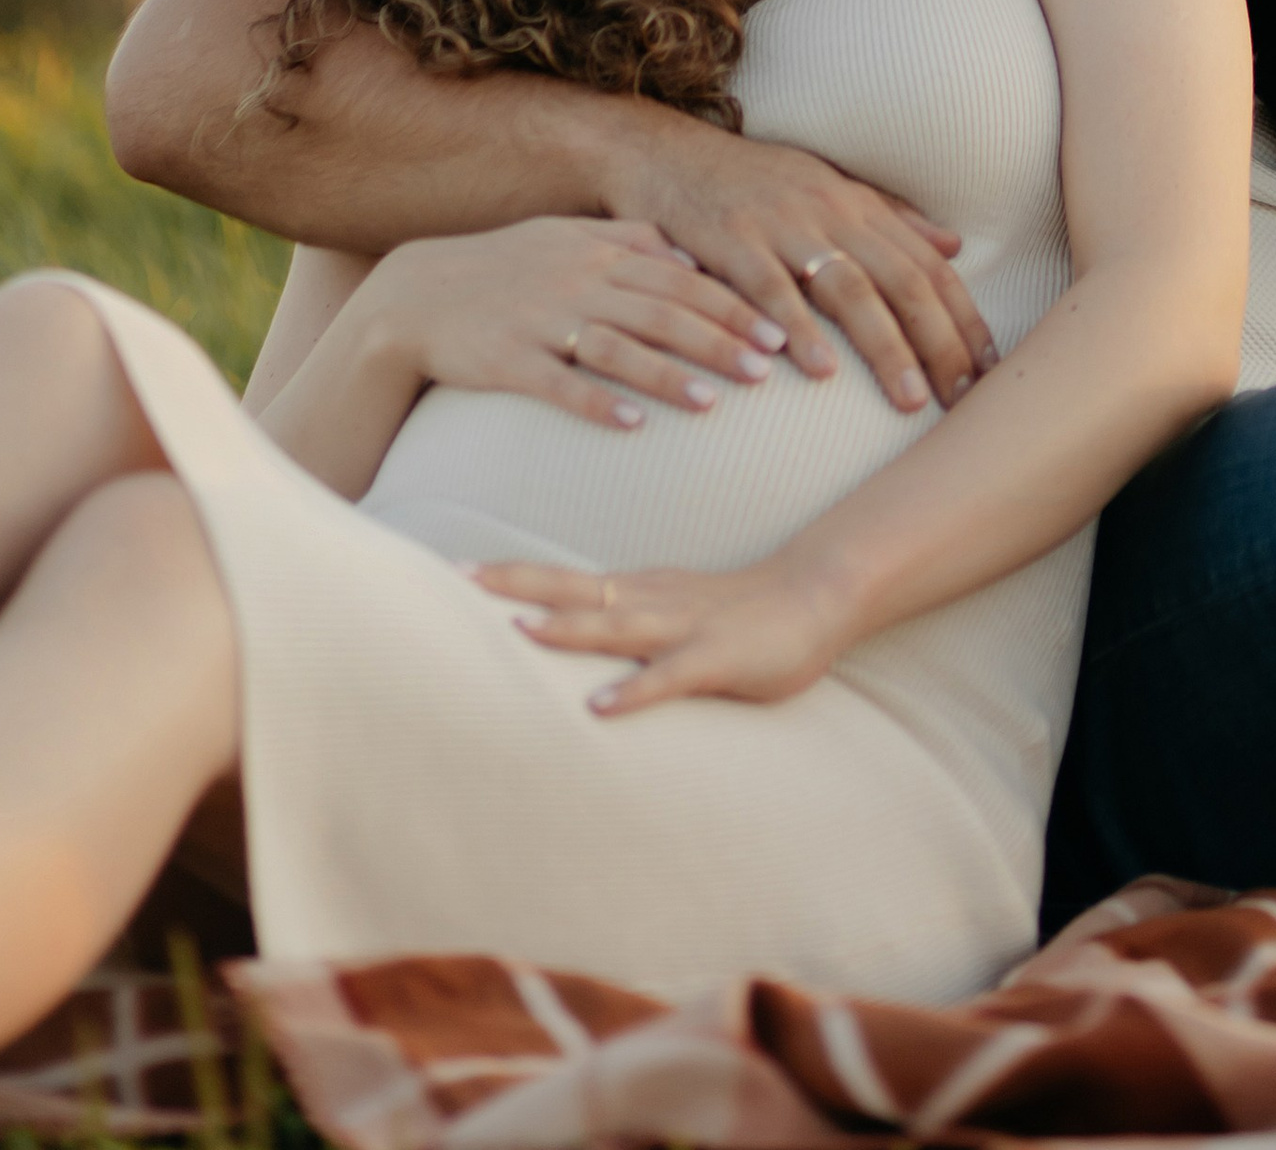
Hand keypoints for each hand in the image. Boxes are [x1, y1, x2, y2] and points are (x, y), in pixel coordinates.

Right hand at [367, 219, 780, 429]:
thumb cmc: (503, 268)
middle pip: (662, 311)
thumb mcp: (566, 236)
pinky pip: (558, 384)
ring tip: (714, 402)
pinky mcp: (507, 360)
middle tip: (768, 369)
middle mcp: (576, 280)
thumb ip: (630, 240)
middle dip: (719, 340)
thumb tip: (690, 254)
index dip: (733, 304)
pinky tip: (632, 426)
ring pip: (618, 347)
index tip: (779, 330)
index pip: (681, 277)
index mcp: (597, 250)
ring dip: (668, 375)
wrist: (416, 296)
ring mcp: (541, 320)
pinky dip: (597, 404)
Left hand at [475, 554, 840, 710]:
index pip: (566, 579)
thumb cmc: (742, 611)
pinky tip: (602, 707)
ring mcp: (682, 627)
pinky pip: (667, 677)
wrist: (816, 595)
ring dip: (568, 627)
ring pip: (615, 625)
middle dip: (518, 584)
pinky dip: (634, 690)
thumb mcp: (675, 608)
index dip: (515, 574)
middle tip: (461, 577)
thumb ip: (630, 621)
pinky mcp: (714, 659)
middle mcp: (650, 600)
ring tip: (520, 630)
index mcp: (638, 589)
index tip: (459, 569)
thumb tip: (579, 634)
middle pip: (574, 588)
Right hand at [596, 120, 998, 412]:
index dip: (964, 319)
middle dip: (939, 342)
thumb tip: (956, 245)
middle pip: (900, 280)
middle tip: (964, 399)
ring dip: (883, 346)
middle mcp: (830, 212)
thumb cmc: (753, 183)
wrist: (666, 155)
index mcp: (858, 205)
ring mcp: (782, 226)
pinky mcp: (731, 242)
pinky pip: (770, 290)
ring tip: (908, 399)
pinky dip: (797, 329)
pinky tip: (816, 370)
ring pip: (848, 288)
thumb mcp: (828, 190)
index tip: (990, 372)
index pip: (927, 266)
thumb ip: (891, 219)